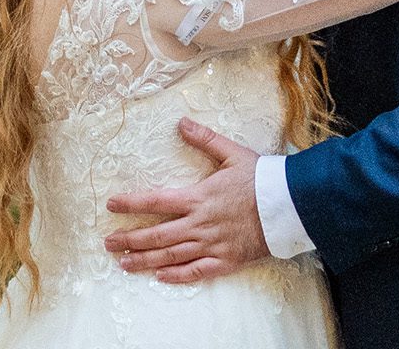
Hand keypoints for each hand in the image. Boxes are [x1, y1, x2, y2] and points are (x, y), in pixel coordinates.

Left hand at [102, 119, 266, 284]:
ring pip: (171, 256)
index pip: (155, 201)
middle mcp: (199, 224)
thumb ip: (205, 139)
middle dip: (129, 240)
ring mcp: (211, 245)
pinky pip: (196, 272)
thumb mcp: (232, 153)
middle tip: (108, 243)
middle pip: (156, 235)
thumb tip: (181, 122)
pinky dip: (177, 276)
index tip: (111, 205)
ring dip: (144, 261)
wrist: (289, 206)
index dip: (131, 203)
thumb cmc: (261, 178)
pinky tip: (161, 277)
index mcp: (198, 198)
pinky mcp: (225, 261)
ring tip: (124, 263)